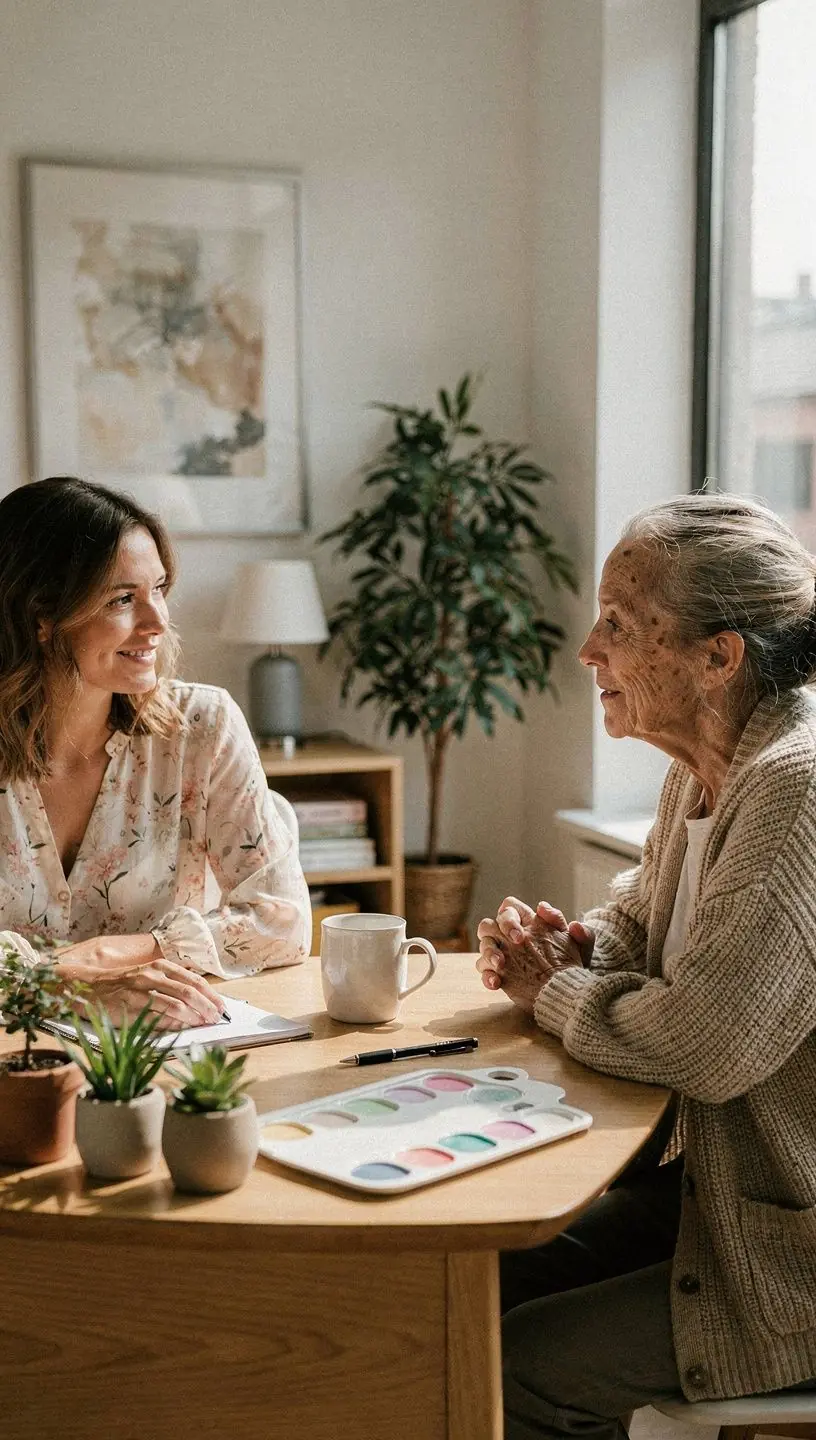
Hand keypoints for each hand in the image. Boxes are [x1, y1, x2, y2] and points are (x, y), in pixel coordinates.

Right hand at [54, 935, 222, 1029]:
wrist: (87, 988)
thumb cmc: (122, 985)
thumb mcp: (149, 977)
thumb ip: (171, 986)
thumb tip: (199, 1004)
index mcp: (160, 967)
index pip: (194, 980)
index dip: (211, 995)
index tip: (222, 1008)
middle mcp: (152, 976)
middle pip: (189, 992)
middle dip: (207, 1007)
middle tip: (217, 1019)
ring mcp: (141, 991)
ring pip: (176, 1005)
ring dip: (194, 1017)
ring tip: (204, 1025)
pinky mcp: (130, 1007)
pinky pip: (157, 1017)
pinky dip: (173, 1024)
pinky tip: (182, 1029)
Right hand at [476, 896, 593, 1014]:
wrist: (570, 990)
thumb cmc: (574, 964)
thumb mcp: (581, 946)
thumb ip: (571, 925)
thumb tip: (544, 908)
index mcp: (528, 924)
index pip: (509, 908)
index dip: (509, 917)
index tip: (520, 934)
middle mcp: (511, 937)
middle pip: (490, 924)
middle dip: (496, 932)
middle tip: (513, 945)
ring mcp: (504, 955)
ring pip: (485, 945)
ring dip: (489, 953)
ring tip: (500, 966)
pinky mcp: (500, 974)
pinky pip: (485, 970)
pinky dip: (487, 976)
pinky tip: (497, 983)